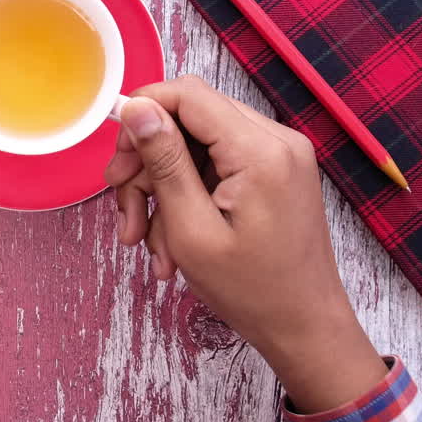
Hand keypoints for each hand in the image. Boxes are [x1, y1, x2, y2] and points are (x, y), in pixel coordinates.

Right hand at [105, 76, 385, 411]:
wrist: (304, 327)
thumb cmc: (253, 291)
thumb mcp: (191, 229)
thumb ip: (165, 161)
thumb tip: (137, 108)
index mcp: (259, 151)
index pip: (187, 95)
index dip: (142, 112)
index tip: (116, 154)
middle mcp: (276, 140)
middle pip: (189, 118)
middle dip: (147, 162)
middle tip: (123, 207)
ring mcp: (279, 155)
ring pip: (197, 145)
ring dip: (162, 188)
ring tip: (146, 241)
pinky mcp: (275, 172)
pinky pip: (217, 165)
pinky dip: (188, 196)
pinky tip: (172, 242)